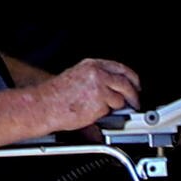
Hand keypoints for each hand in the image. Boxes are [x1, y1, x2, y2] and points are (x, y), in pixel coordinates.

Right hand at [26, 57, 141, 132]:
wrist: (45, 105)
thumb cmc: (56, 95)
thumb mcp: (77, 76)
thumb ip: (96, 78)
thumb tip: (113, 87)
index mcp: (91, 65)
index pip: (121, 68)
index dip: (131, 78)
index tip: (135, 85)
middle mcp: (97, 74)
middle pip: (127, 83)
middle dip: (133, 95)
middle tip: (134, 102)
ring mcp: (100, 88)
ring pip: (121, 99)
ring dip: (117, 107)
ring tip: (103, 110)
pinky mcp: (100, 104)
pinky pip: (111, 112)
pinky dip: (106, 115)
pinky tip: (94, 114)